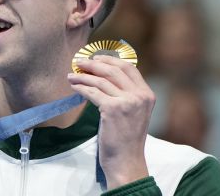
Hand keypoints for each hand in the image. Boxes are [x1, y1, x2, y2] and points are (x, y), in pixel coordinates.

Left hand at [67, 55, 154, 189]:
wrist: (126, 161)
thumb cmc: (126, 138)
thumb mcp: (133, 112)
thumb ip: (125, 94)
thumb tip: (102, 75)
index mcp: (147, 94)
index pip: (129, 67)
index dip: (110, 60)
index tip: (96, 58)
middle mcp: (140, 96)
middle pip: (113, 70)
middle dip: (94, 64)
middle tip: (79, 62)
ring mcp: (127, 102)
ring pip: (101, 80)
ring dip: (83, 76)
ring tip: (71, 75)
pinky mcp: (113, 109)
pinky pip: (93, 92)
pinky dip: (81, 87)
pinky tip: (74, 86)